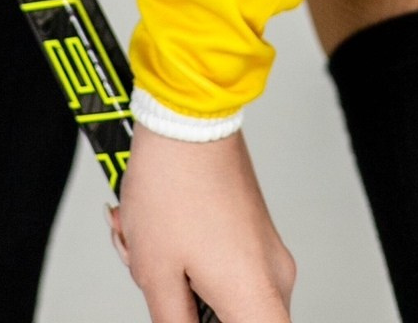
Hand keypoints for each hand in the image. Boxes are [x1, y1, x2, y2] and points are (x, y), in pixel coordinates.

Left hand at [109, 124, 294, 321]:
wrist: (186, 116)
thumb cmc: (173, 183)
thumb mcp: (156, 273)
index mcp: (256, 297)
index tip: (191, 322)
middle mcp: (275, 277)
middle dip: (186, 312)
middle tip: (153, 286)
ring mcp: (267, 251)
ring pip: (224, 296)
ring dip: (180, 285)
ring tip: (143, 251)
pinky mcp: (254, 230)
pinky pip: (225, 267)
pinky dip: (188, 262)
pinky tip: (155, 237)